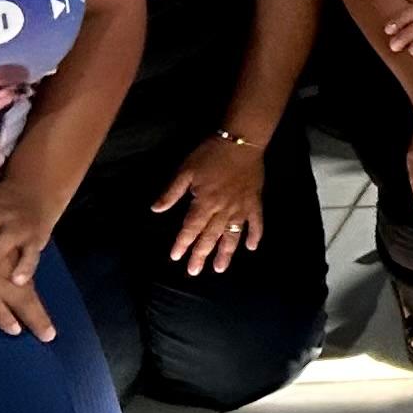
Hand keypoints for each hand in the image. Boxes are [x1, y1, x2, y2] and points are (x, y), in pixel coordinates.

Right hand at [0, 236, 56, 338]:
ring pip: (18, 299)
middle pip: (25, 290)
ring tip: (45, 335)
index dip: (29, 295)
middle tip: (50, 334)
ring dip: (33, 319)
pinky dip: (4, 318)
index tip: (38, 313)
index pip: (20, 276)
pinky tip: (15, 330)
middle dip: (39, 314)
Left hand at [151, 135, 268, 274]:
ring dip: (226, 252)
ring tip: (220, 268)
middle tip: (194, 271)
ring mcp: (241, 207)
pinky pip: (256, 222)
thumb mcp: (185, 170)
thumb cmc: (210, 154)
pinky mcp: (255, 202)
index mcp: (204, 202)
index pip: (191, 228)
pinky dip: (255, 235)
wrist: (241, 141)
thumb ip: (171, 192)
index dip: (182, 243)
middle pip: (210, 237)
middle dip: (200, 255)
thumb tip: (156, 210)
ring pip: (232, 235)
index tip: (176, 257)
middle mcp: (223, 210)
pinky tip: (252, 248)